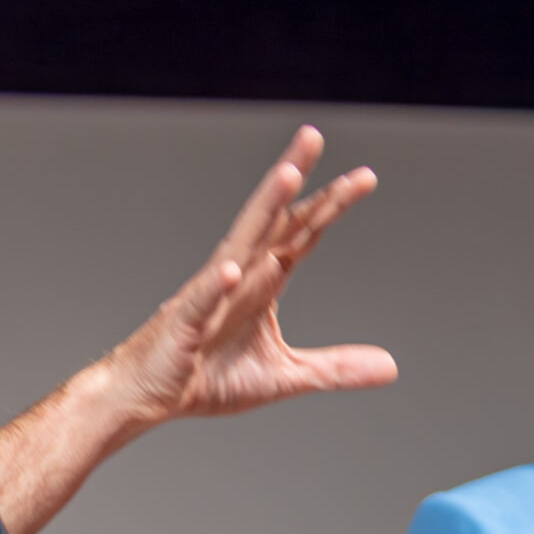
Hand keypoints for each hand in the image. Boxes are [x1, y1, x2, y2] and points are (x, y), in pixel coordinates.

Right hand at [96, 127, 393, 426]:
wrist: (143, 396)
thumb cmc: (204, 378)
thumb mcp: (283, 376)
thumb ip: (335, 368)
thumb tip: (390, 367)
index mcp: (262, 283)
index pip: (301, 235)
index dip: (330, 206)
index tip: (364, 177)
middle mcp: (237, 276)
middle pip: (271, 220)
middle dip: (293, 178)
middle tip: (313, 136)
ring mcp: (209, 296)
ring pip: (240, 244)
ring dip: (262, 210)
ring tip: (286, 176)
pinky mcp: (184, 326)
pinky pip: (202, 302)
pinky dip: (216, 286)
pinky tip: (233, 270)